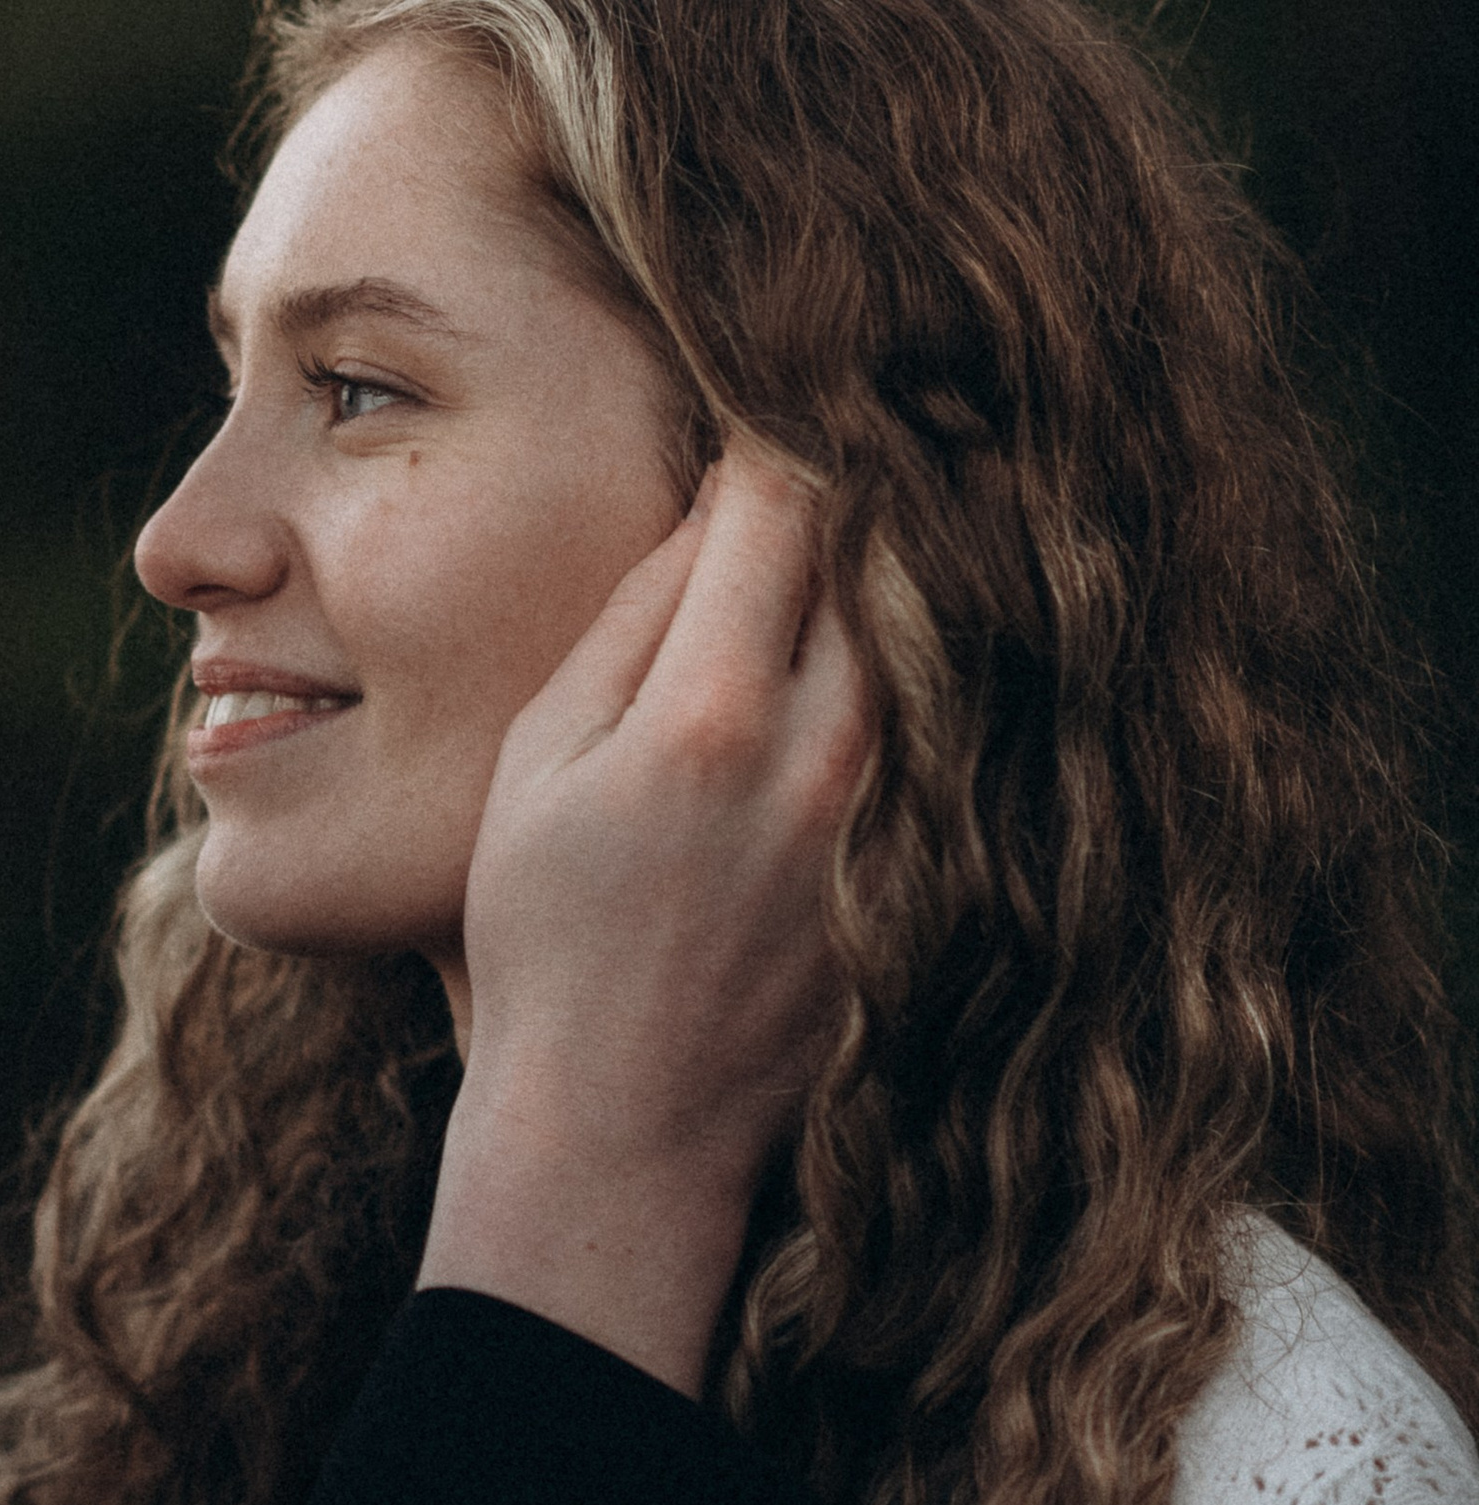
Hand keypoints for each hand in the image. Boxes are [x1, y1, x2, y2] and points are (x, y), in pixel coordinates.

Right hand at [420, 446, 865, 1396]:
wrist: (625, 1129)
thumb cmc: (547, 942)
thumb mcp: (540, 762)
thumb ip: (635, 619)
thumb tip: (721, 500)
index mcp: (710, 711)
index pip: (787, 495)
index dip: (788, 416)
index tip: (782, 375)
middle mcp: (829, 754)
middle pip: (894, 545)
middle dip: (879, 470)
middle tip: (879, 399)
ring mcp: (901, 818)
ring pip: (946, 627)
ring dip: (926, 561)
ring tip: (915, 503)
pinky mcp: (939, 871)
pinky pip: (963, 723)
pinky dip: (951, 664)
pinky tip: (929, 639)